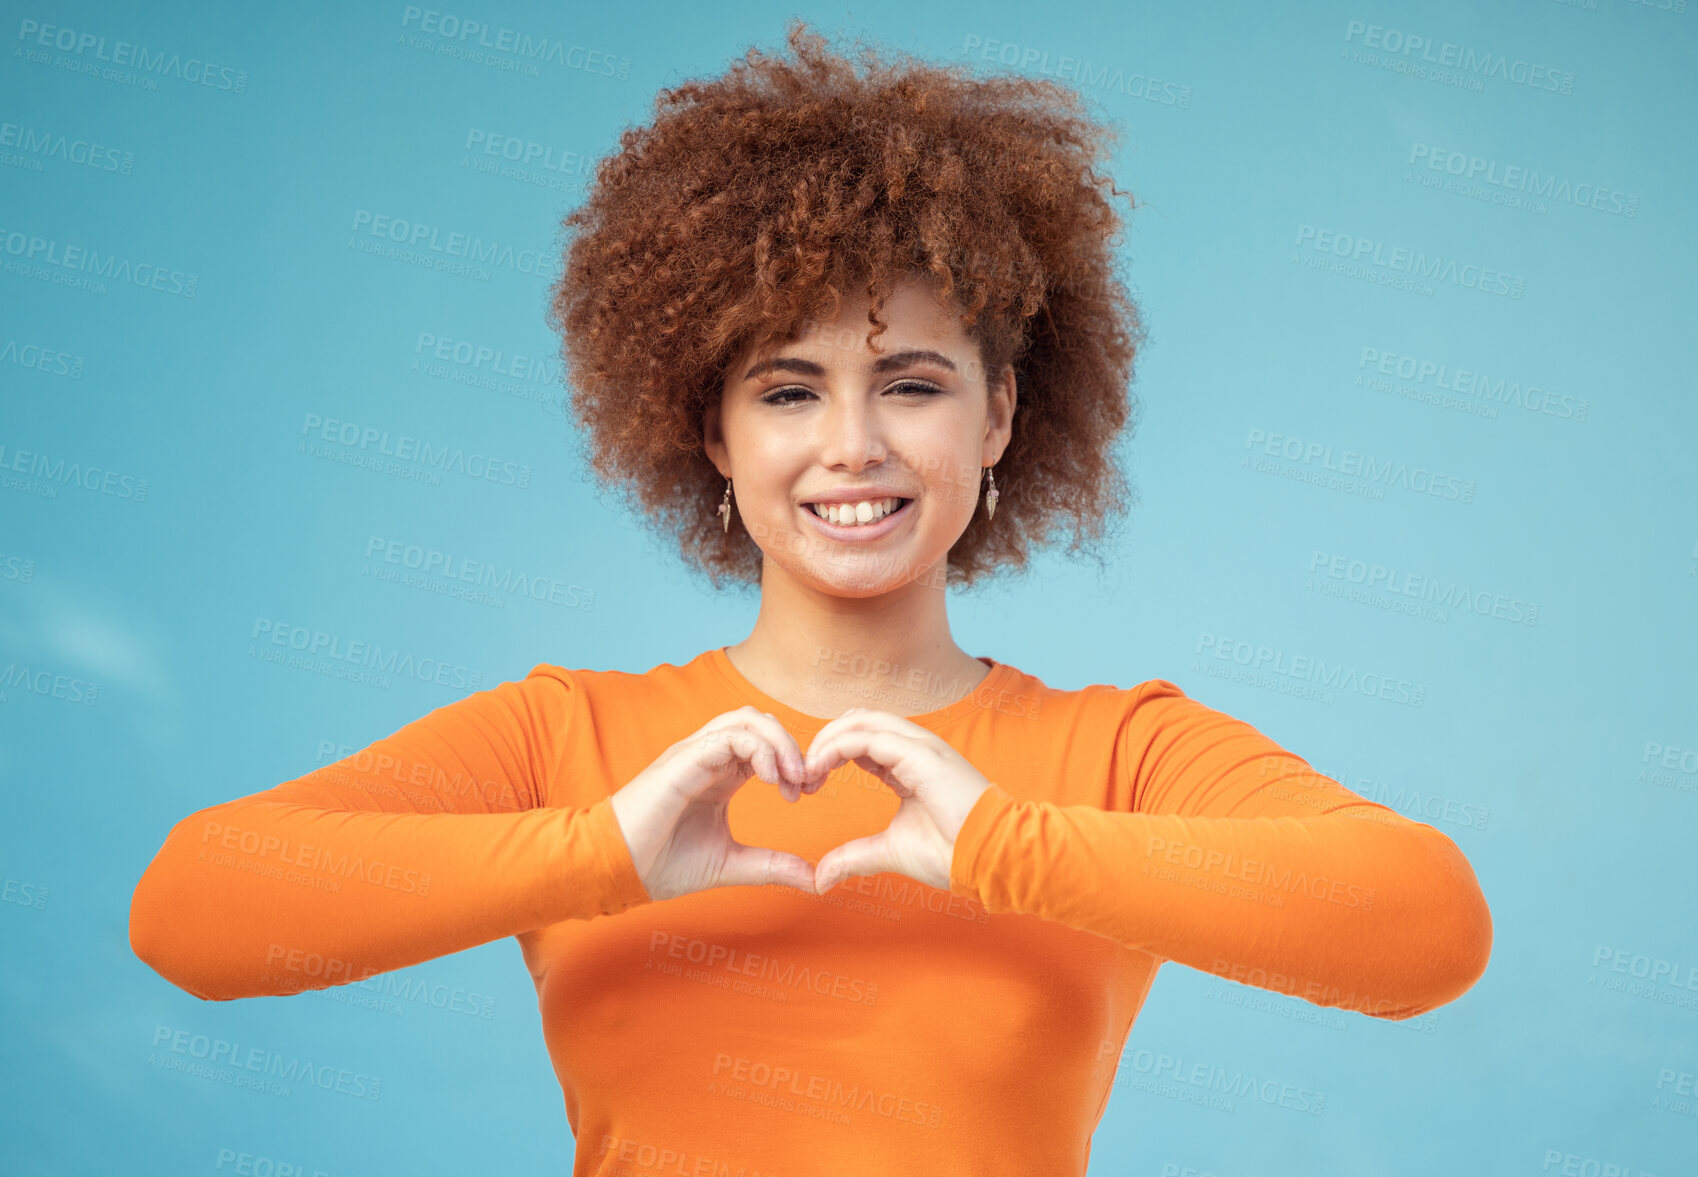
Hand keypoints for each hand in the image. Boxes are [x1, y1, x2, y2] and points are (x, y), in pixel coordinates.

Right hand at [609, 707, 825, 901]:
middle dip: (792, 746)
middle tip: (807, 782)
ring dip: (779, 743)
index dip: (794, 759)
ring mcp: (694, 754)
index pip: (765, 743)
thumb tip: (815, 879)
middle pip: (760, 721)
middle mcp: (708, 757)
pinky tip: (767, 778)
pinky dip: (757, 749)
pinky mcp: (683, 760)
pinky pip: (727, 736)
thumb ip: (771, 866)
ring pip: (746, 719)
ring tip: (791, 778)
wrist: (617, 870)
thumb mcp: (729, 864)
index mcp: (720, 774)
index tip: (809, 792)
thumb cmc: (662, 863)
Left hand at [804, 708, 993, 893]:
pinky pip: (866, 737)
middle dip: (824, 740)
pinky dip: (836, 747)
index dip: (830, 754)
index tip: (809, 783)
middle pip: (858, 720)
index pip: (862, 739)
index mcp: (911, 763)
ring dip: (826, 740)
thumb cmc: (953, 852)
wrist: (991, 857)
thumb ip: (855, 856)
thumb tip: (821, 878)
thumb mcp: (891, 851)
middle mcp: (915, 746)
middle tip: (802, 774)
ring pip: (860, 720)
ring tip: (807, 770)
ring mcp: (919, 745)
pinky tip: (820, 769)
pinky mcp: (920, 753)